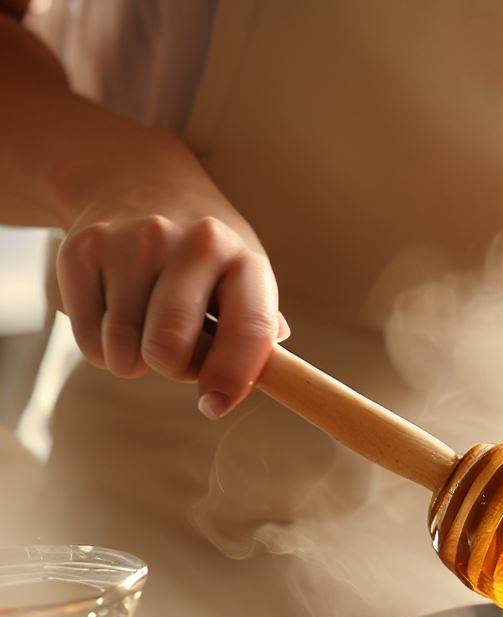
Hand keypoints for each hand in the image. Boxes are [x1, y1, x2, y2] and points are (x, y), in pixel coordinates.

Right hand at [55, 142, 287, 417]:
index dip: (233, 378)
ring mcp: (132, 241)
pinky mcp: (82, 249)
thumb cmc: (206, 257)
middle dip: (173, 369)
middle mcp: (192, 243)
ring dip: (133, 360)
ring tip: (145, 327)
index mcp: (244, 259)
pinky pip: (88, 340)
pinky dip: (101, 346)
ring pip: (123, 350)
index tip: (214, 407)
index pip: (249, 328)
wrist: (140, 182)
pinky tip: (117, 311)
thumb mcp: (246, 279)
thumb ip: (260, 331)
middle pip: (169, 347)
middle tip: (176, 354)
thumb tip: (278, 375)